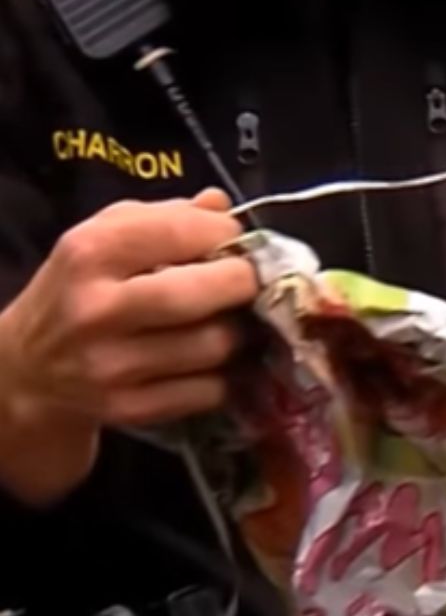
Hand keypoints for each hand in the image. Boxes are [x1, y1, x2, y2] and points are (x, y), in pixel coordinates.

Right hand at [0, 190, 254, 503]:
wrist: (28, 369)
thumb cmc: (80, 290)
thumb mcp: (103, 240)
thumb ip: (163, 217)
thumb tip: (222, 206)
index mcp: (89, 254)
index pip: (182, 231)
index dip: (225, 233)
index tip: (235, 240)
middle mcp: (98, 309)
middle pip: (208, 291)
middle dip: (244, 282)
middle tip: (248, 281)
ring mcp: (113, 365)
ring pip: (217, 343)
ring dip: (236, 331)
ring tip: (227, 321)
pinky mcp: (131, 408)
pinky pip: (210, 389)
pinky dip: (223, 374)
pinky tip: (210, 361)